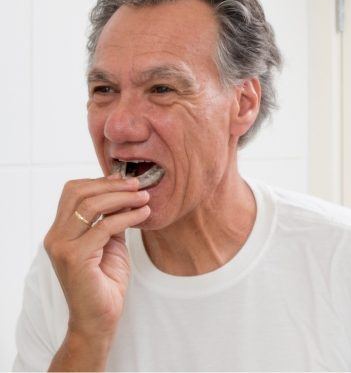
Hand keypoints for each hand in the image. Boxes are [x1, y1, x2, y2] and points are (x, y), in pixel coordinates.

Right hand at [44, 175, 149, 342]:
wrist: (99, 319)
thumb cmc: (105, 281)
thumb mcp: (109, 242)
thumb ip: (111, 218)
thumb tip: (126, 192)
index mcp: (60, 230)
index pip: (73, 191)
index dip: (100, 181)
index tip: (125, 180)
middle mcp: (55, 236)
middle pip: (78, 193)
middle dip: (111, 185)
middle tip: (137, 185)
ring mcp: (62, 246)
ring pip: (91, 205)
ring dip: (122, 197)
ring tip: (144, 198)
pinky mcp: (75, 257)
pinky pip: (105, 226)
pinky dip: (127, 216)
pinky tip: (143, 215)